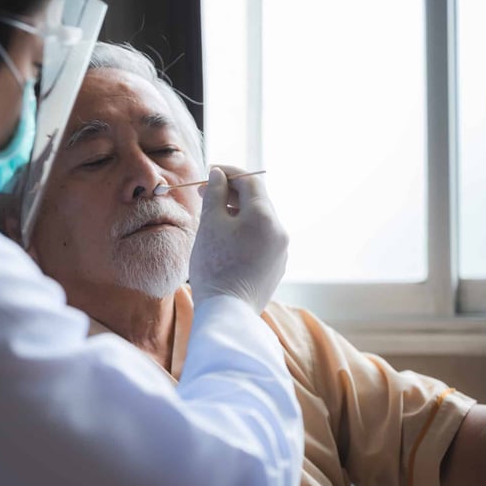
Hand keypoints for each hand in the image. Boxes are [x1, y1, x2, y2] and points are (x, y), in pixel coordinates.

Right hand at [189, 166, 287, 312]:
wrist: (228, 312)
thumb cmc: (215, 266)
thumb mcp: (210, 224)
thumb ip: (216, 194)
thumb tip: (219, 175)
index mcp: (265, 216)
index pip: (250, 180)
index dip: (229, 172)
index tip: (209, 173)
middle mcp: (279, 231)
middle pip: (256, 200)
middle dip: (231, 193)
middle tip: (205, 193)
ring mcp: (280, 250)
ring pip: (258, 221)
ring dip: (236, 213)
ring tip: (211, 218)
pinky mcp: (275, 267)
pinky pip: (260, 239)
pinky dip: (243, 232)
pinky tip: (224, 242)